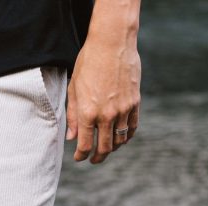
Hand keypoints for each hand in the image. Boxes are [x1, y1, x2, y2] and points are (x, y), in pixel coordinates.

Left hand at [65, 36, 141, 163]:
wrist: (112, 43)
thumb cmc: (88, 64)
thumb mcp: (74, 90)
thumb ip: (73, 116)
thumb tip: (72, 138)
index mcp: (88, 113)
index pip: (85, 145)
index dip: (81, 156)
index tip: (79, 158)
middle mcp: (106, 115)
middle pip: (105, 147)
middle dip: (98, 157)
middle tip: (94, 160)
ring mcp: (123, 109)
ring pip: (120, 140)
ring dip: (113, 148)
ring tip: (106, 148)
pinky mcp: (135, 102)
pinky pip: (133, 127)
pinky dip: (127, 136)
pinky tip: (121, 138)